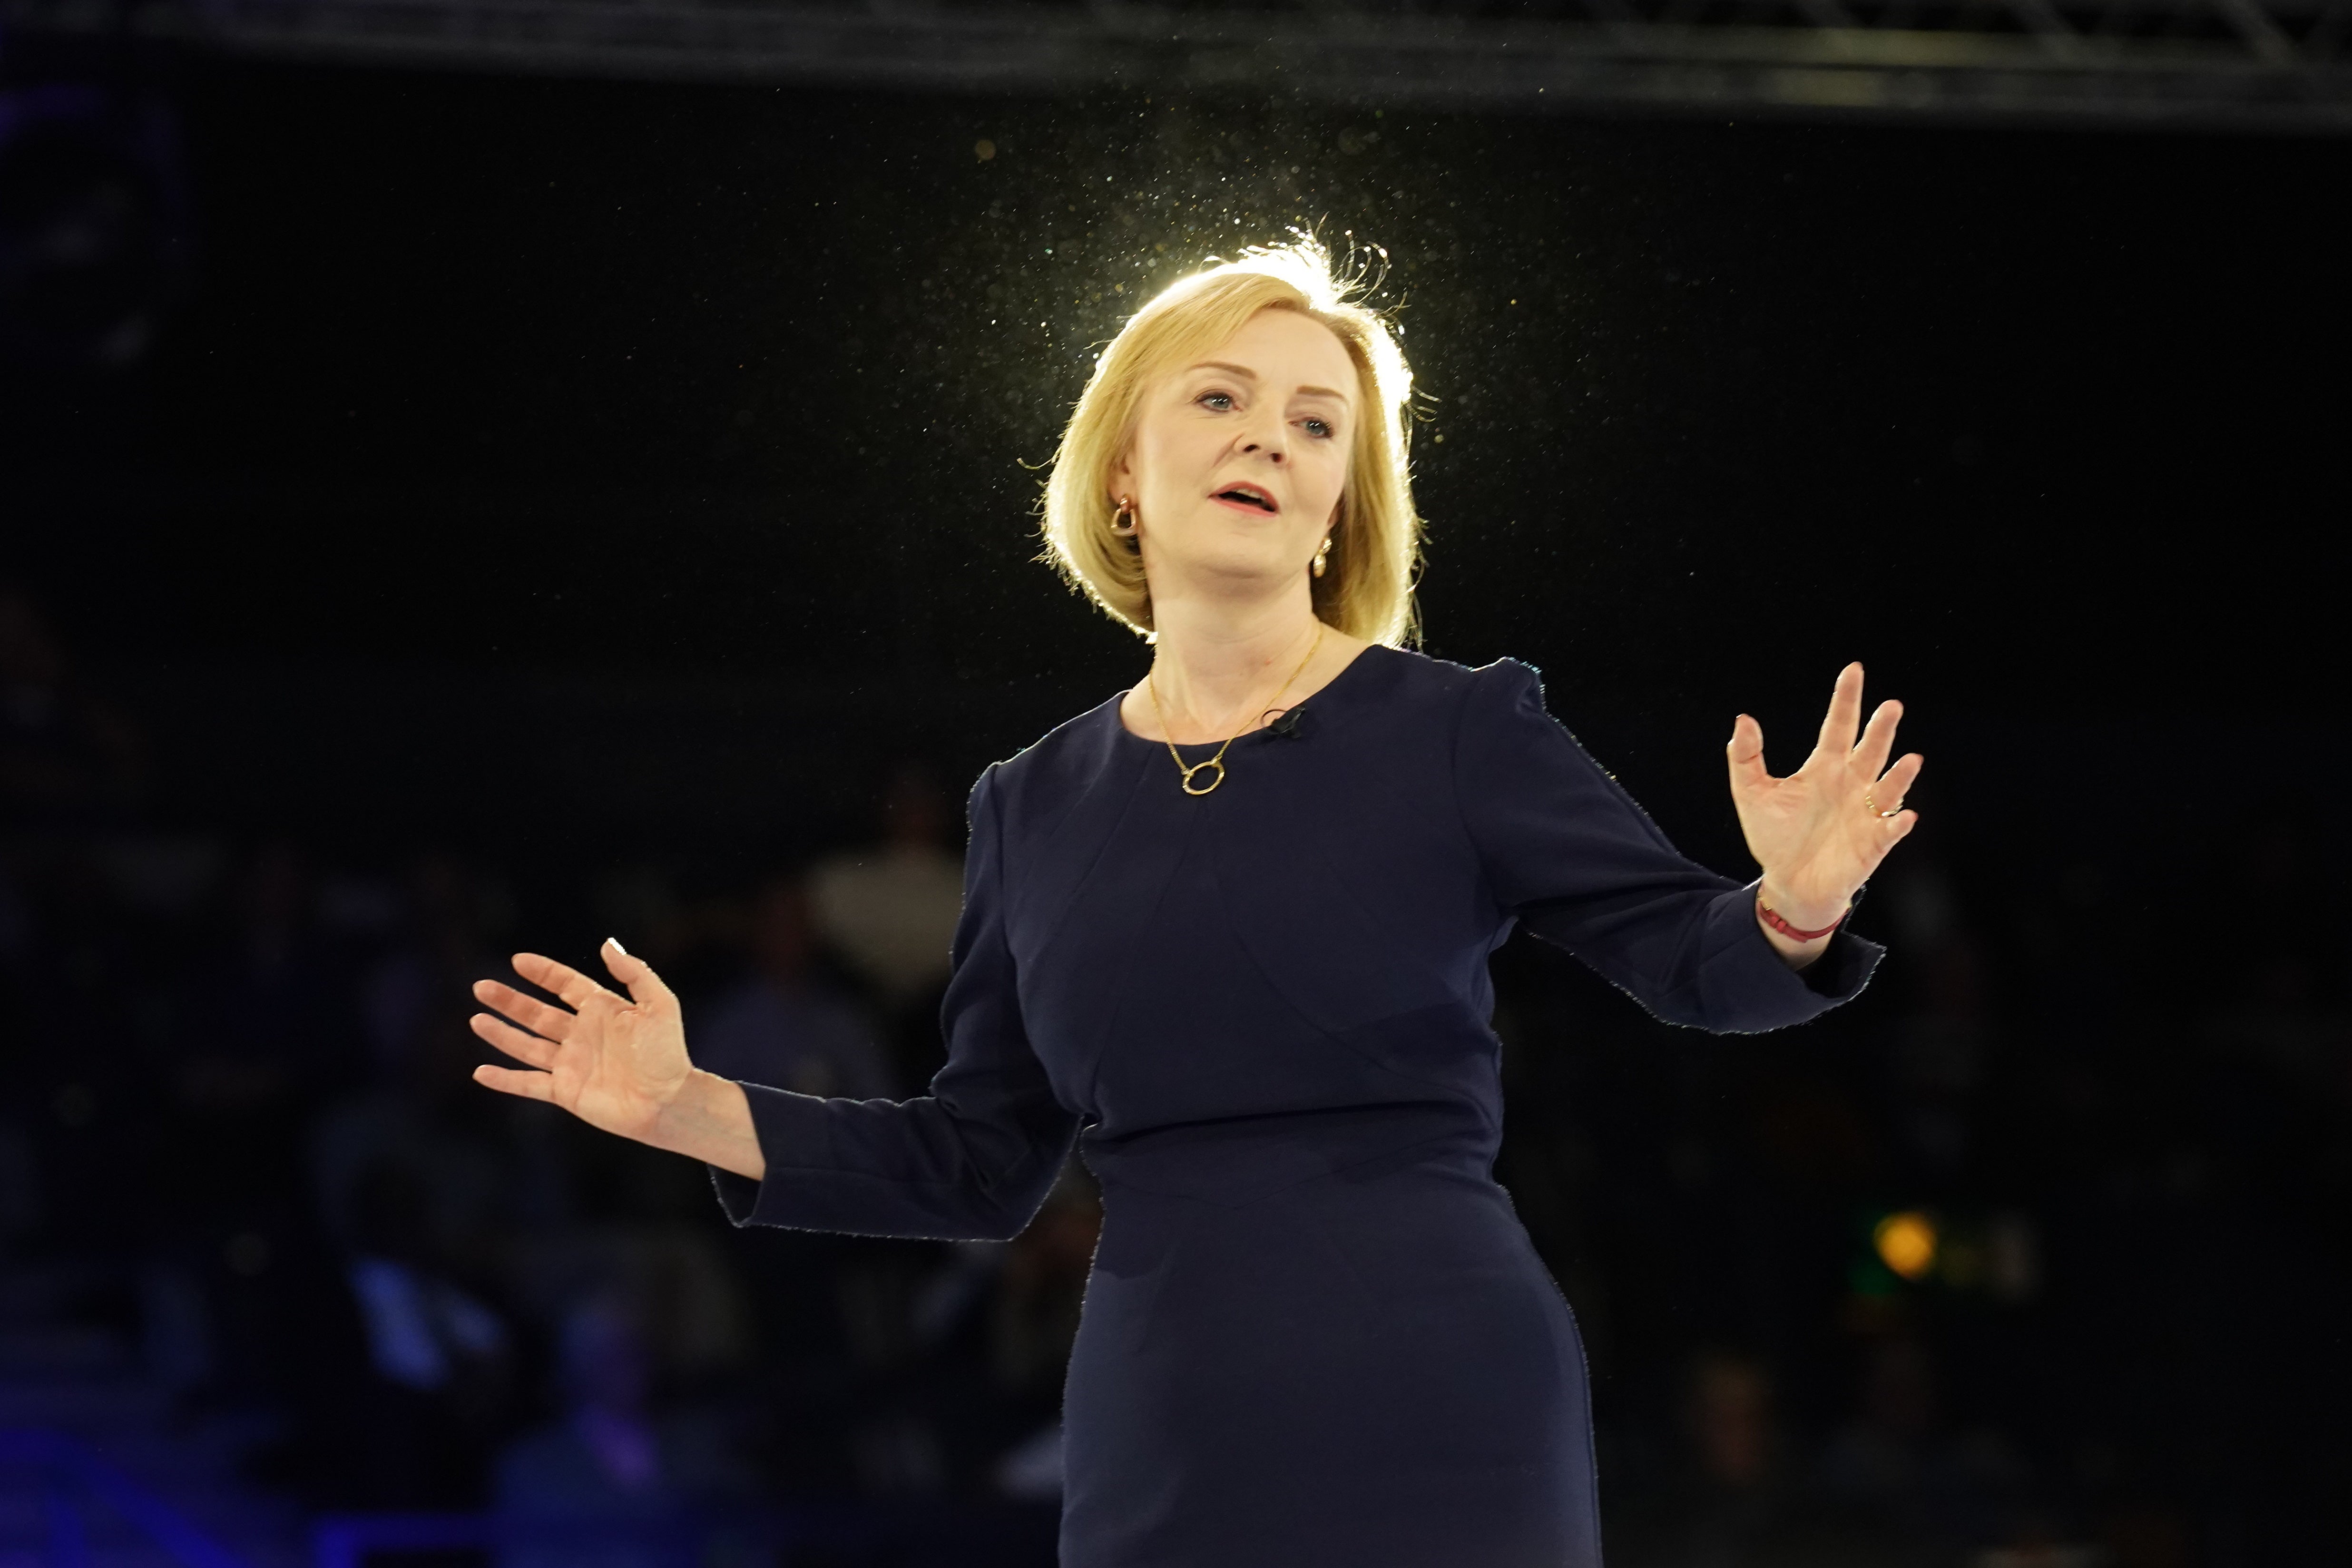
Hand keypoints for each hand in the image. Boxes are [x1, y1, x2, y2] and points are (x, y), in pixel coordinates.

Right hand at [470, 940, 690, 1140]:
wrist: (669, 1101)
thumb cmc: (667, 1052)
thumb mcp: (659, 1004)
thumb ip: (634, 973)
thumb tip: (607, 943)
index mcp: (603, 1010)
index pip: (565, 985)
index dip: (543, 972)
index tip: (517, 960)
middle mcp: (582, 1035)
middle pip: (537, 1014)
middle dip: (509, 1001)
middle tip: (481, 987)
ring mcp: (572, 1064)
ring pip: (527, 1045)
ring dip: (501, 1034)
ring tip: (476, 1020)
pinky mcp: (566, 1092)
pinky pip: (529, 1084)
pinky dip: (505, 1080)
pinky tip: (481, 1072)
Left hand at [1726, 662, 1921, 928]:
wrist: (1788, 883)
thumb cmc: (1775, 837)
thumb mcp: (1752, 794)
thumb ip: (1745, 757)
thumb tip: (1743, 719)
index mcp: (1825, 767)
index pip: (1838, 726)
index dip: (1846, 699)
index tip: (1854, 669)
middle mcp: (1851, 784)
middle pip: (1870, 749)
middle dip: (1881, 729)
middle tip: (1891, 706)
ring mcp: (1865, 813)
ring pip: (1889, 787)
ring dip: (1900, 775)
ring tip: (1911, 759)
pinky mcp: (1873, 843)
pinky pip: (1890, 830)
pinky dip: (1898, 823)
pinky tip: (1904, 815)